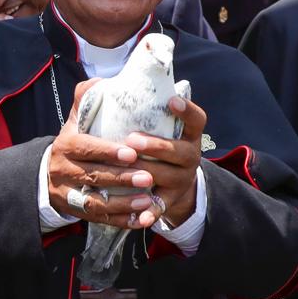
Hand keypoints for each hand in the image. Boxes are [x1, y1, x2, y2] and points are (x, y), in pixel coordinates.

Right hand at [48, 80, 157, 229]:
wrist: (49, 174)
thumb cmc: (74, 142)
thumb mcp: (75, 119)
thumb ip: (87, 98)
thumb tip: (103, 80)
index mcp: (65, 145)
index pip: (86, 148)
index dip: (107, 151)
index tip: (132, 152)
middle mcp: (63, 170)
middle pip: (93, 176)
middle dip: (122, 178)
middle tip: (148, 177)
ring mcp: (69, 193)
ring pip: (96, 202)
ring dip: (123, 203)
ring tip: (147, 200)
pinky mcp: (77, 211)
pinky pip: (99, 219)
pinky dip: (121, 220)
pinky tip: (141, 218)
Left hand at [122, 94, 205, 226]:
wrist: (167, 182)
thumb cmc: (152, 142)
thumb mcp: (152, 124)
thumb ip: (133, 105)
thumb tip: (100, 82)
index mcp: (188, 133)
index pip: (196, 119)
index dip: (186, 110)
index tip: (171, 100)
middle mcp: (190, 155)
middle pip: (180, 151)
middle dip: (156, 145)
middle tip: (132, 140)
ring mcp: (181, 179)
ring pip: (167, 177)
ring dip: (148, 173)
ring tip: (127, 169)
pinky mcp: (170, 200)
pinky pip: (160, 207)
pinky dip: (150, 212)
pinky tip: (139, 216)